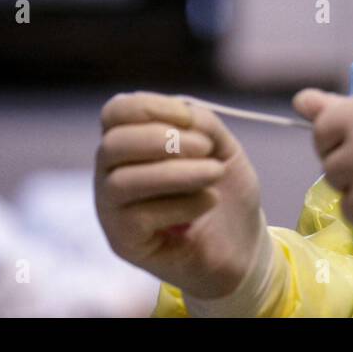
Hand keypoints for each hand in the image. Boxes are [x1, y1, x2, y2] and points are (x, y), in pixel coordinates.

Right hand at [95, 91, 263, 299]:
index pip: (116, 112)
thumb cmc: (223, 189)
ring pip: (123, 182)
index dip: (152, 107)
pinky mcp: (123, 242)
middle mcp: (111, 173)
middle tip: (207, 148)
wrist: (241, 243)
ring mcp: (112, 209)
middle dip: (163, 140)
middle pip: (112, 144)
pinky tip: (208, 203)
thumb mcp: (221, 146)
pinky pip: (139, 217)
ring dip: (176, 173)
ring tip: (215, 173)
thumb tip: (184, 115)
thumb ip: (201, 124)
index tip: (191, 118)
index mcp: (130, 142)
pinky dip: (182, 204)